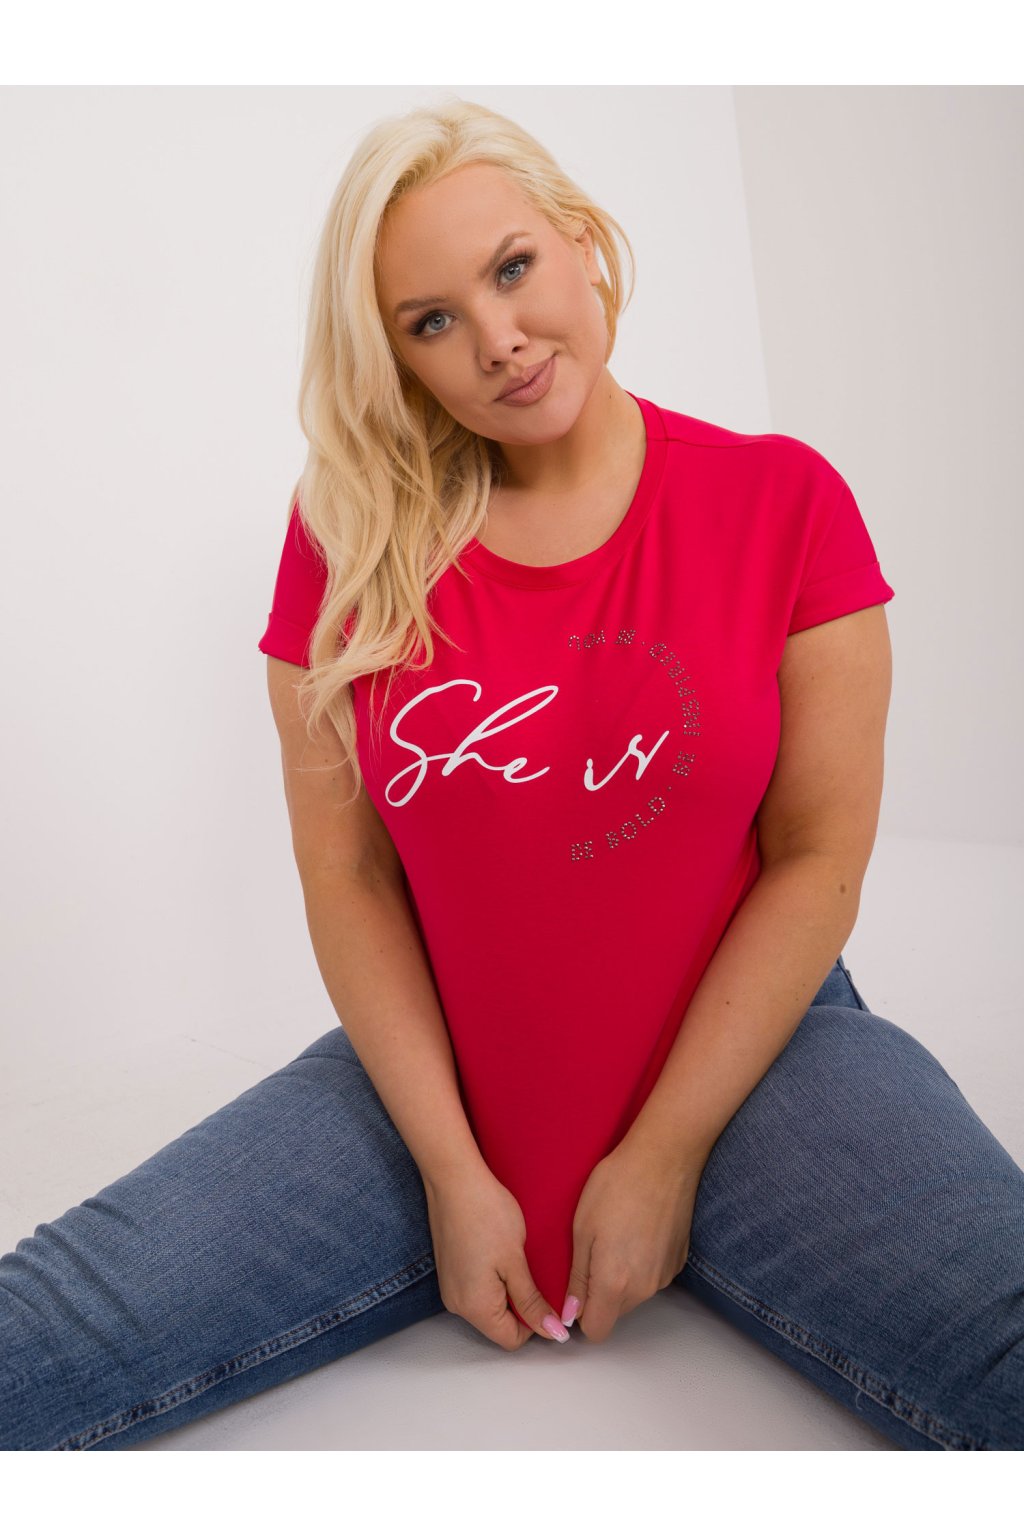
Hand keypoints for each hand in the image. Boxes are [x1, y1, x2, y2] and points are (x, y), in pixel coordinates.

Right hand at [424, 1163, 569, 1351]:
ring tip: (518, 1258)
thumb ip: (532, 1302)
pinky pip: (478, 1288)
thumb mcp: (516, 1261)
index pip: (512, 1340)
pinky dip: (495, 1279)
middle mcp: (457, 1304)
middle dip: (523, 1306)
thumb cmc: (485, 1213)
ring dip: (509, 1290)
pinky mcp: (450, 1270)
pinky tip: (502, 1252)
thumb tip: (551, 1332)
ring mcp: (451, 1286)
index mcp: (474, 1307)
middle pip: (499, 1324)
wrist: (453, 1179)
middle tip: (536, 1272)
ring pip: (490, 1305)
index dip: (537, 1324)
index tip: (551, 1298)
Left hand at [561, 1138, 700, 1343]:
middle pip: (615, 1312)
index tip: (575, 1290)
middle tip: (593, 1251)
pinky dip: (642, 1263)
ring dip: (622, 1277)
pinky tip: (637, 1230)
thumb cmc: (617, 1185)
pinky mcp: (679, 1261)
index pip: (596, 1330)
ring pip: (634, 1294)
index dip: (581, 1315)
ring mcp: (665, 1275)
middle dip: (600, 1293)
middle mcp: (644, 1288)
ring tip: (616, 1235)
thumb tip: (570, 1312)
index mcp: (615, 1282)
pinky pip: (652, 1276)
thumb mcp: (582, 1229)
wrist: (663, 1159)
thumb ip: (577, 1277)